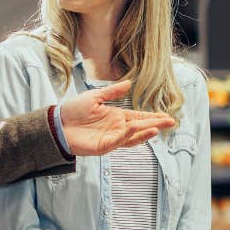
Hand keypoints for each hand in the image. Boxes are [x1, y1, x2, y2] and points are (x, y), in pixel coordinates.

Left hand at [59, 80, 176, 155]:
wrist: (58, 123)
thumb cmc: (73, 110)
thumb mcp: (95, 96)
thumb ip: (112, 92)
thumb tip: (129, 83)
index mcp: (116, 116)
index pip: (139, 117)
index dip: (152, 117)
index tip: (166, 116)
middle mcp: (117, 128)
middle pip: (140, 127)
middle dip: (156, 124)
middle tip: (171, 122)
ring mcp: (111, 138)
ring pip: (133, 137)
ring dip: (145, 132)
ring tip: (158, 128)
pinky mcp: (103, 146)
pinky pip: (119, 141)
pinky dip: (128, 135)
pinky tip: (136, 128)